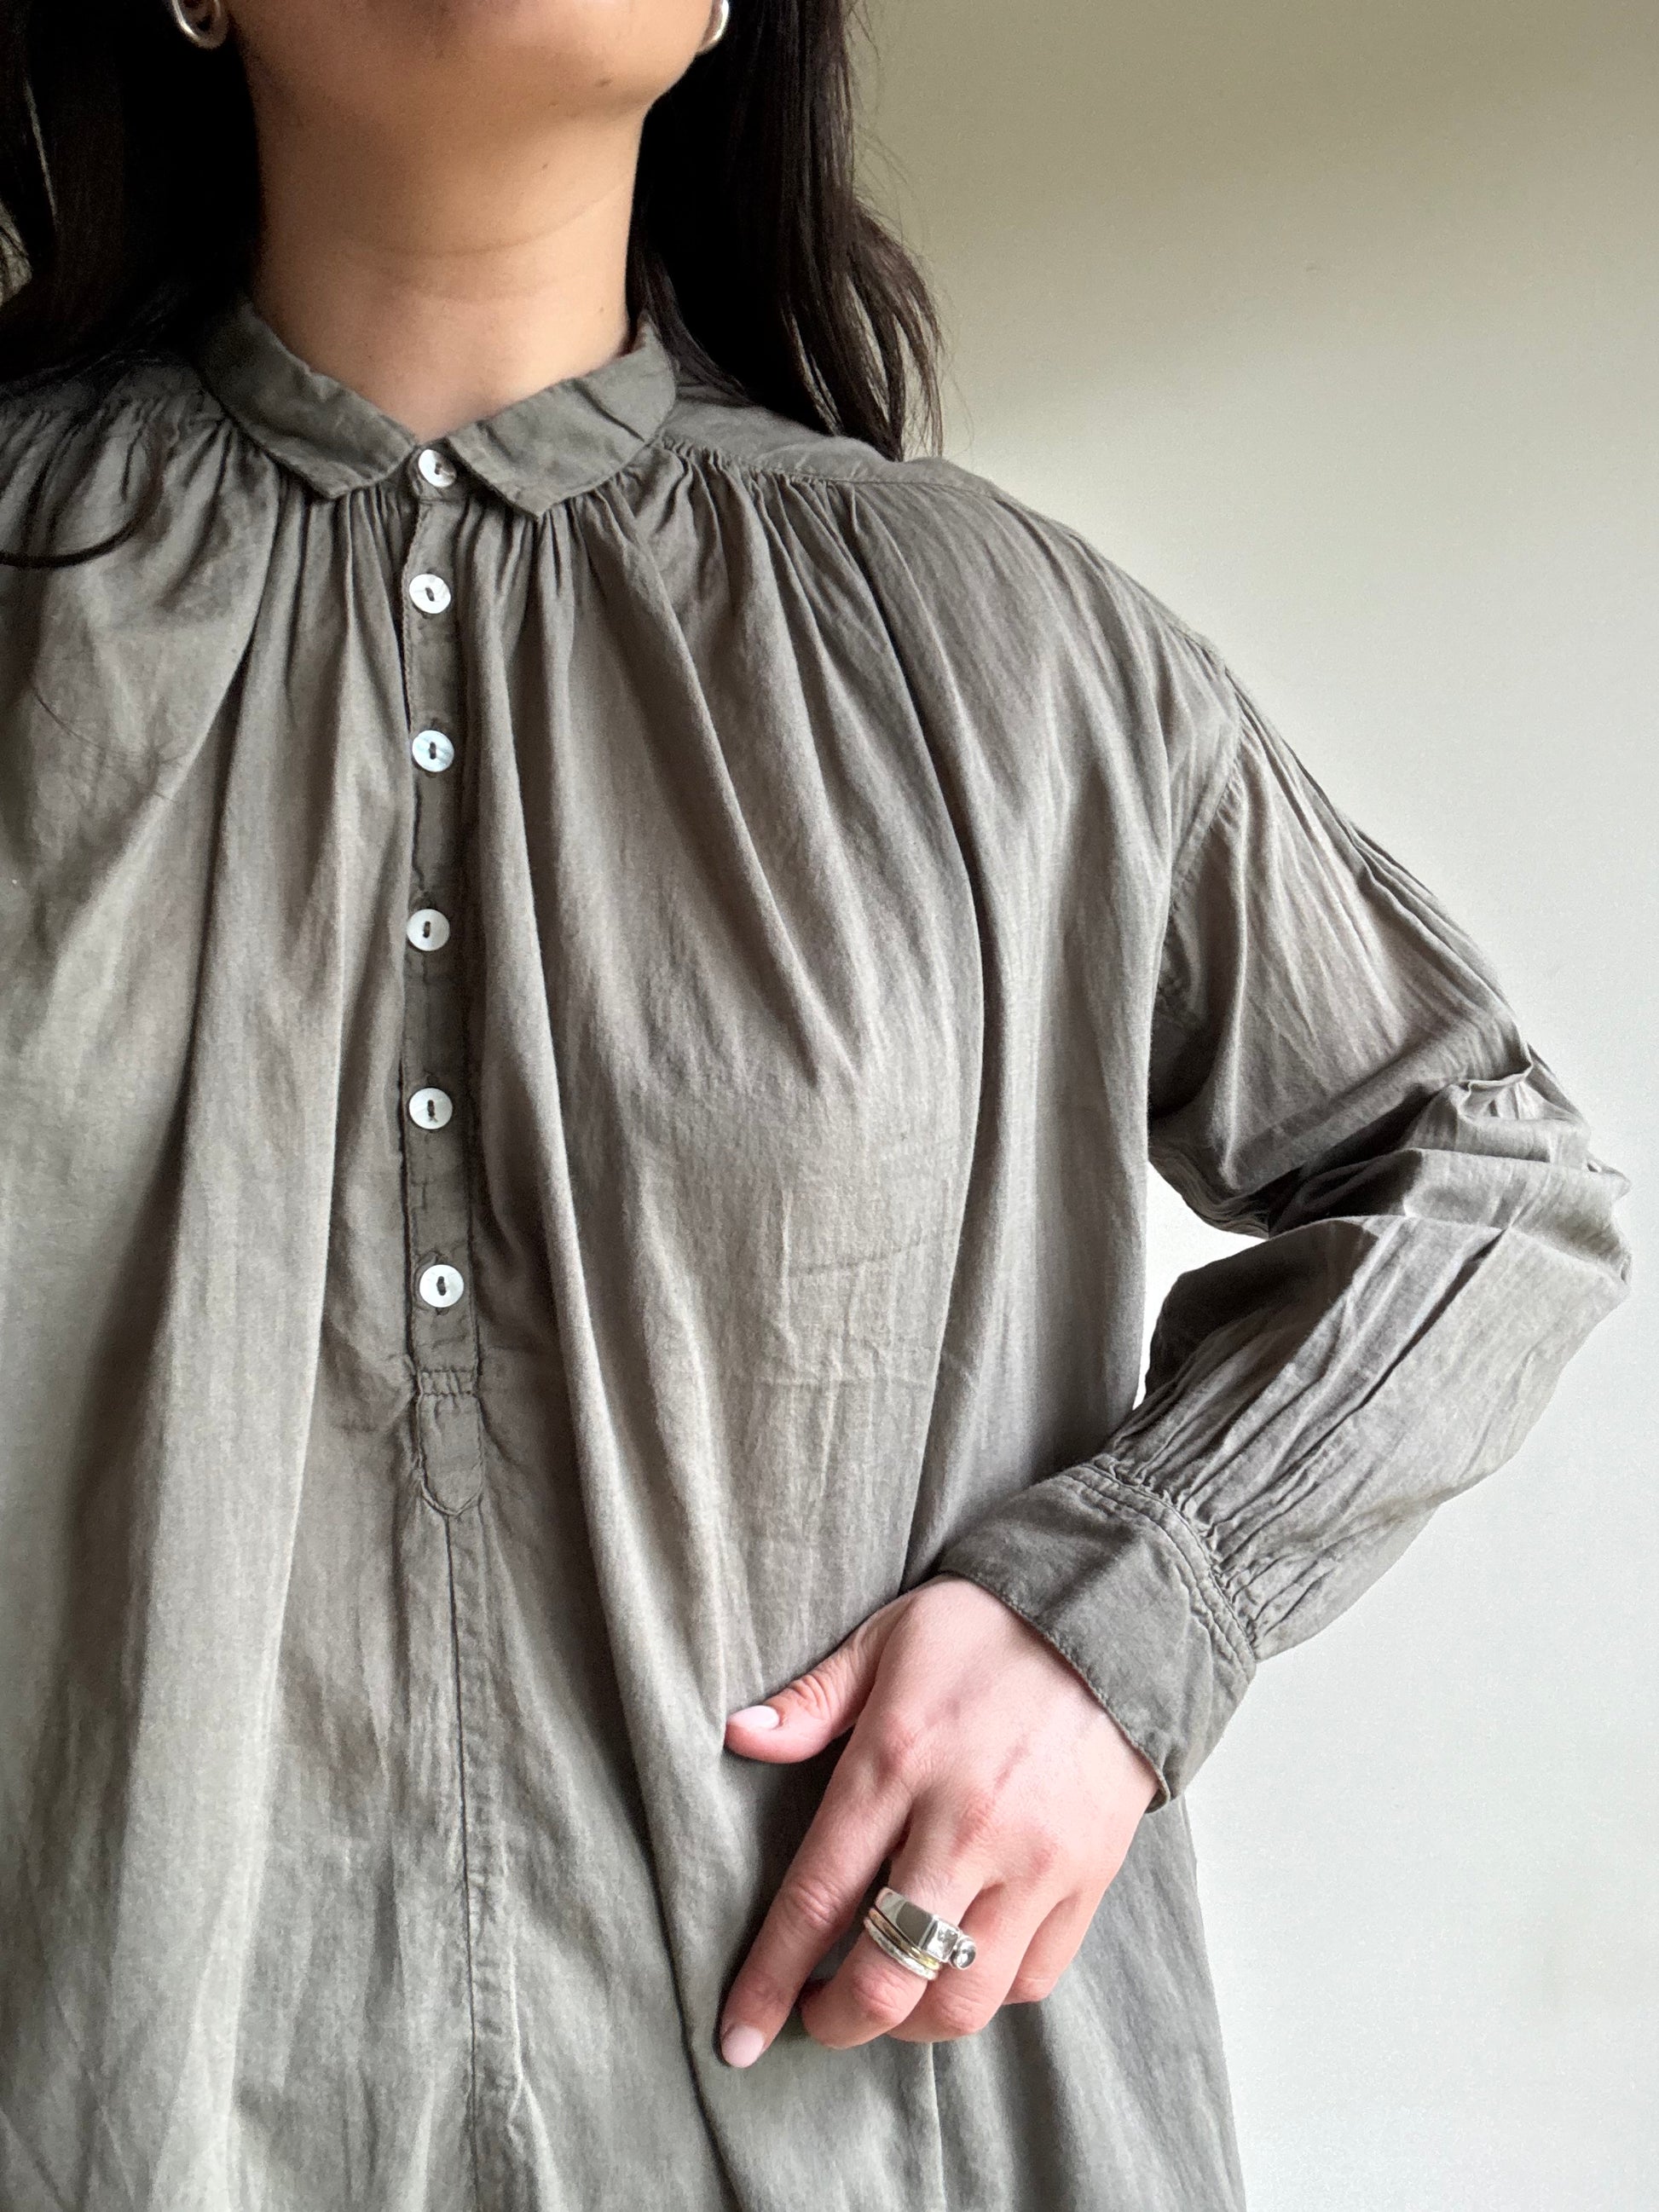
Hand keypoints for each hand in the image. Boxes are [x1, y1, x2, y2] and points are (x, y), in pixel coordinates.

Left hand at [717, 1573, 1159, 2066]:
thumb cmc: (985, 1632)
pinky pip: (1030, 1979)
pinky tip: (959, 1968)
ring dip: (910, 2022)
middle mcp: (964, 1823)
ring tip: (886, 1998)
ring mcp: (1034, 1861)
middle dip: (836, 2021)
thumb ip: (812, 1699)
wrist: (1111, 1622)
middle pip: (887, 1974)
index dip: (769, 1979)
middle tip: (814, 2017)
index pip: (818, 1897)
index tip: (737, 2036)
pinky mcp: (1088, 1881)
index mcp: (898, 1761)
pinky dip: (986, 1994)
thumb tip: (738, 1736)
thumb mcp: (885, 1640)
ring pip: (962, 1999)